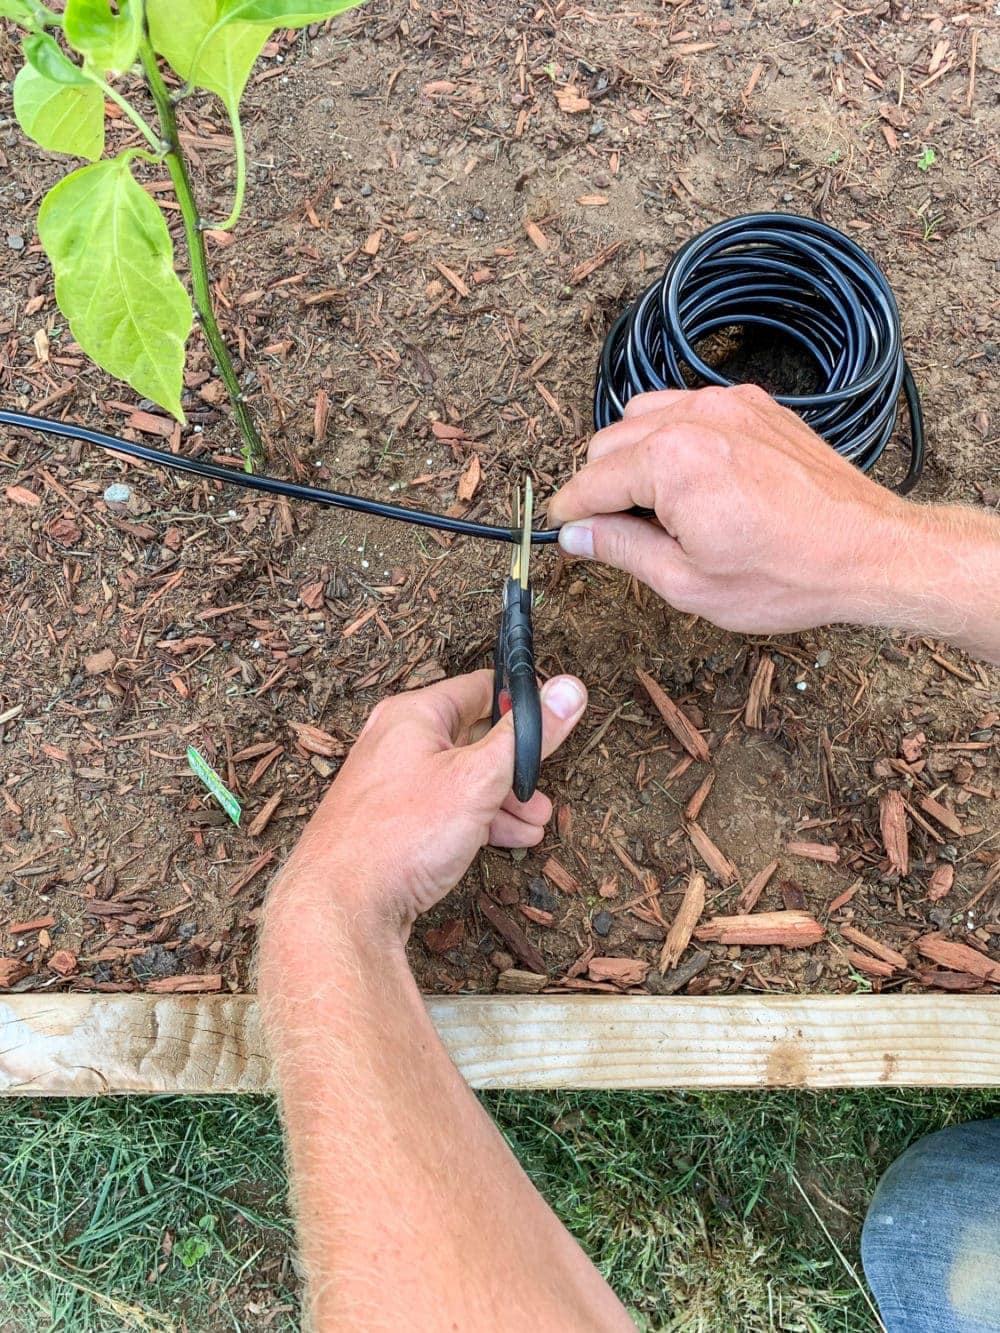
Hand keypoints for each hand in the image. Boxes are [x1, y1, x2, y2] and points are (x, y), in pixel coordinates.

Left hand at [268, 669, 586, 937]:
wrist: (342, 907)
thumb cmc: (402, 836)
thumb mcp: (481, 778)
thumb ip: (528, 734)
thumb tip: (569, 689)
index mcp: (413, 715)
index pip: (479, 688)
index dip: (520, 704)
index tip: (552, 721)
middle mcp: (396, 741)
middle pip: (472, 737)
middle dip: (516, 765)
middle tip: (544, 787)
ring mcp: (389, 783)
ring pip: (460, 778)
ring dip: (503, 798)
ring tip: (536, 822)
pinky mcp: (389, 821)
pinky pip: (442, 808)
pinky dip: (477, 818)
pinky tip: (508, 840)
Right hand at [548, 385, 908, 633]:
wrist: (868, 551)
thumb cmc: (787, 574)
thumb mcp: (688, 582)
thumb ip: (621, 549)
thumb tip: (575, 536)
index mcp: (672, 461)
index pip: (592, 481)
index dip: (571, 512)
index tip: (561, 530)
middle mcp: (695, 418)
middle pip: (610, 441)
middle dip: (603, 485)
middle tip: (616, 531)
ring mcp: (728, 404)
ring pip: (645, 415)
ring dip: (634, 456)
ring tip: (656, 506)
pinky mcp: (755, 405)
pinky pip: (689, 407)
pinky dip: (674, 437)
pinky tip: (692, 480)